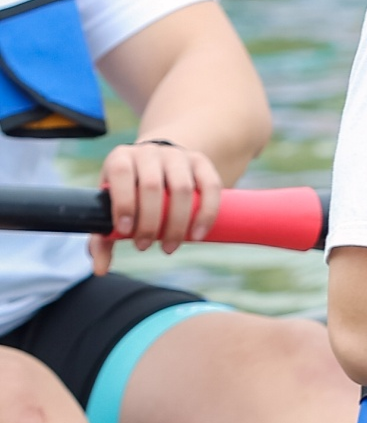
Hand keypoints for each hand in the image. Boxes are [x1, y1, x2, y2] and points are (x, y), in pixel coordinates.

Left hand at [90, 139, 222, 274]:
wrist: (161, 163)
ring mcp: (178, 156)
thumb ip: (104, 237)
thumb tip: (100, 270)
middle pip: (152, 186)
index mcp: (122, 158)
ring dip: (177, 224)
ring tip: (170, 247)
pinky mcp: (202, 163)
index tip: (126, 231)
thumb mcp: (113, 208)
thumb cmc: (132, 192)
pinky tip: (198, 235)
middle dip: (149, 222)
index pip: (121, 174)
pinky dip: (206, 213)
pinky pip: (210, 186)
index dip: (124, 202)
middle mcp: (149, 152)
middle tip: (145, 246)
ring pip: (182, 188)